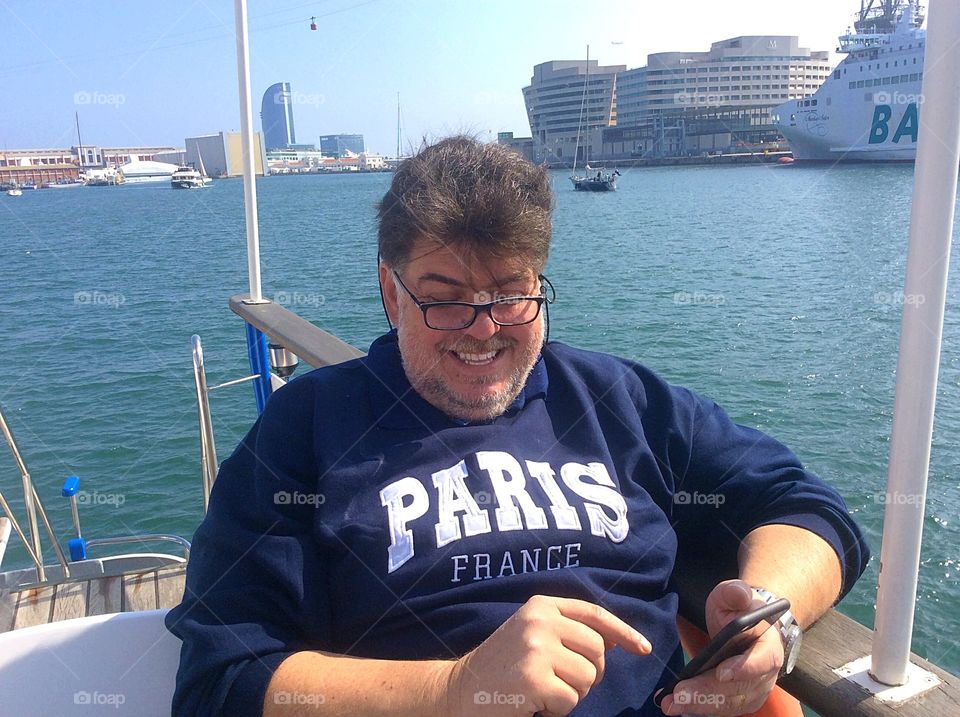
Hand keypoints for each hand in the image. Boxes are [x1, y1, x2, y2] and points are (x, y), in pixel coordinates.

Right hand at [448, 594, 651, 716]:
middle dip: (589, 673)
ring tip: (542, 691)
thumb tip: (614, 640)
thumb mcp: (531, 634)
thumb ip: (567, 630)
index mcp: (541, 605)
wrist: (459, 690)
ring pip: (588, 677)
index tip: (643, 648)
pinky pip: (571, 701)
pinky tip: (533, 703)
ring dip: (572, 693)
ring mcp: (537, 649)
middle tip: (561, 682)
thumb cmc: (501, 666)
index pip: (594, 614)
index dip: (623, 632)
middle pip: (597, 650)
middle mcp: (540, 621)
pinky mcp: (534, 679)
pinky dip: (557, 711)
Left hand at [658, 580, 782, 715]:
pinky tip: (677, 706)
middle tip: (679, 695)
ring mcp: (754, 689)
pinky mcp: (740, 698)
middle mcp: (766, 673)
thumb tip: (740, 594)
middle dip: (708, 693)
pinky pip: (722, 707)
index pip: (761, 660)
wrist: (747, 625)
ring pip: (730, 703)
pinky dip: (700, 708)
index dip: (743, 668)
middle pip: (739, 688)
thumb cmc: (739, 608)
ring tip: (672, 704)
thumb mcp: (734, 594)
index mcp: (768, 644)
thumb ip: (735, 592)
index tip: (721, 673)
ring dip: (700, 706)